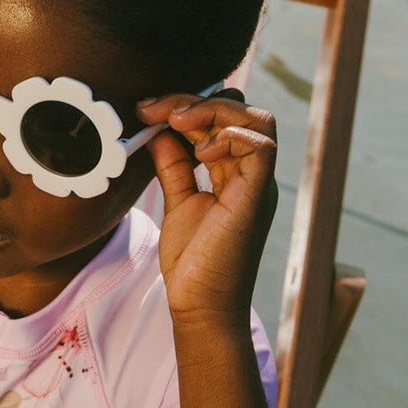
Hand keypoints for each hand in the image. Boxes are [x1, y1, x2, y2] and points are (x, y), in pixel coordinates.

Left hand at [135, 88, 278, 322]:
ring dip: (213, 111)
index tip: (147, 110)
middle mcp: (251, 174)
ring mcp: (258, 184)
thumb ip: (173, 165)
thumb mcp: (178, 201)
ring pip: (256, 120)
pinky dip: (231, 136)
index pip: (222, 119)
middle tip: (154, 108)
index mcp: (234, 172)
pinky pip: (261, 147)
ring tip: (176, 120)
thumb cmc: (193, 263)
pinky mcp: (257, 197)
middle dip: (195, 101)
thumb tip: (157, 130)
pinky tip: (200, 150)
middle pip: (240, 111)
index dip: (187, 105)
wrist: (200, 307)